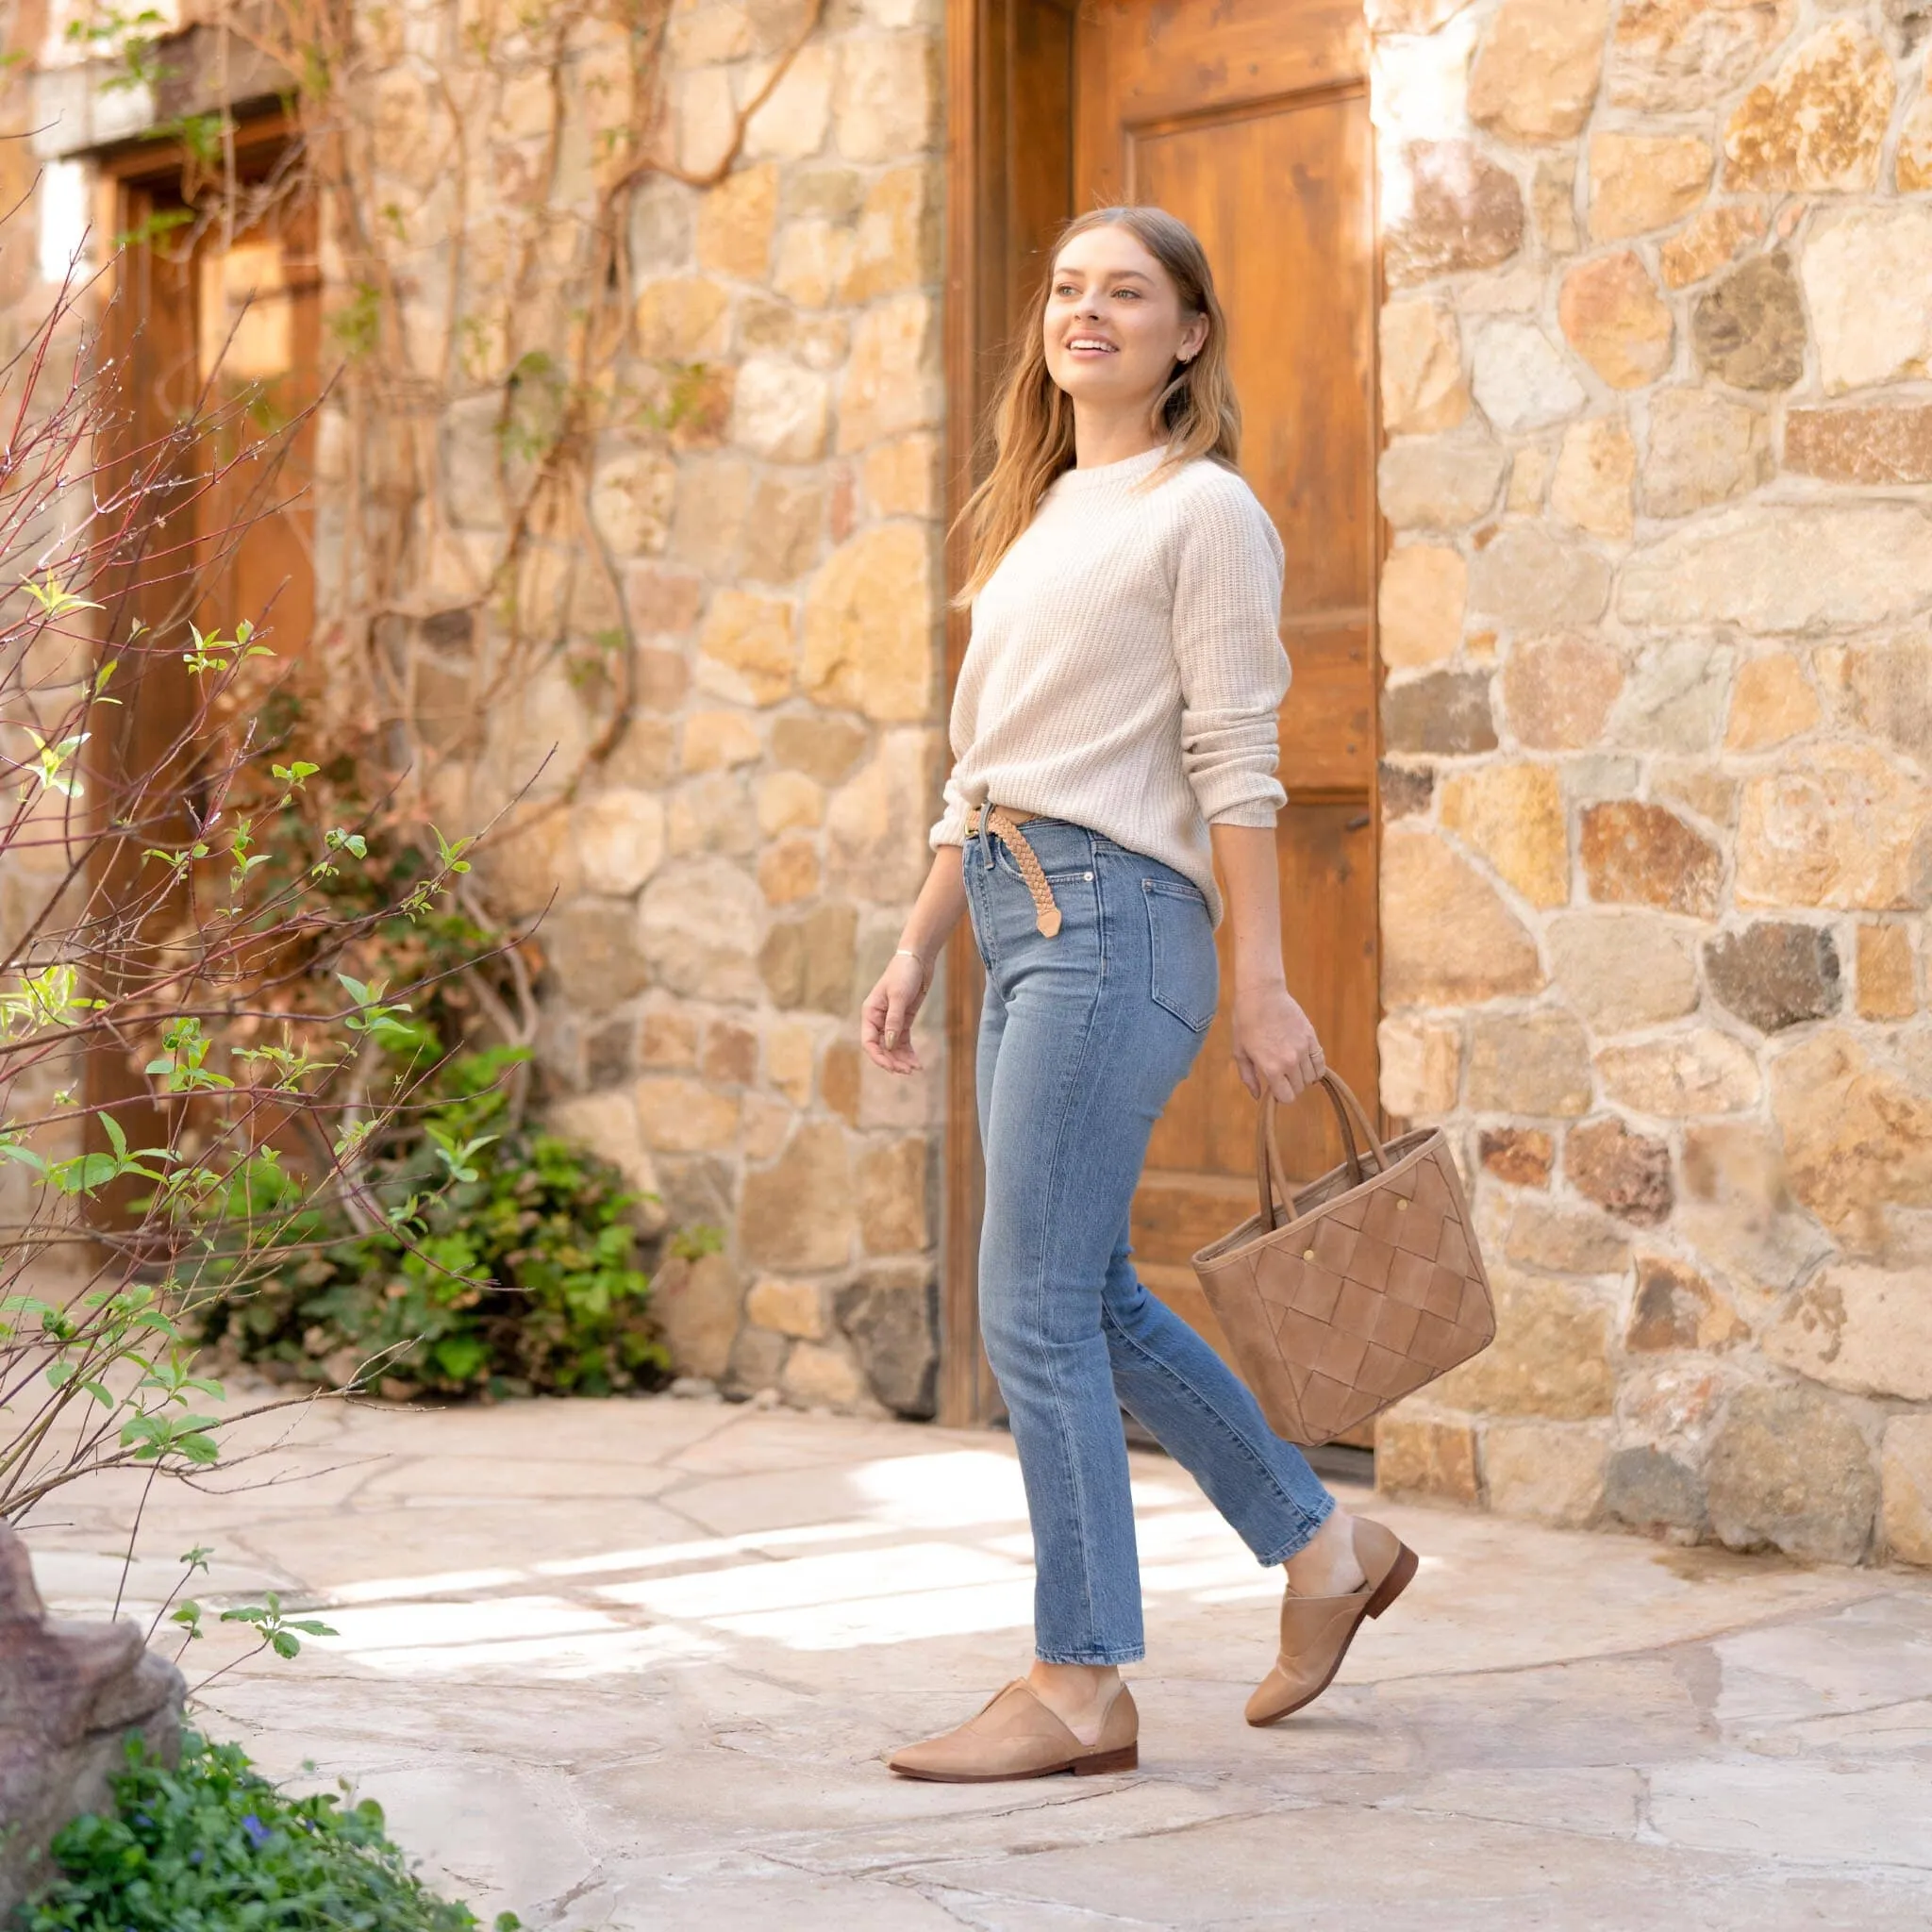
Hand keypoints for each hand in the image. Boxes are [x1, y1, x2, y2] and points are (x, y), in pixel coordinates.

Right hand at [861, 950, 929, 1074]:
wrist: (918, 959)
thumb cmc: (904, 973)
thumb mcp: (898, 996)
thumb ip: (893, 1021)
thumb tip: (888, 1044)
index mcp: (870, 1013)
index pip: (869, 1042)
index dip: (879, 1057)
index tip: (892, 1067)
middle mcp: (877, 1019)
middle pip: (881, 1048)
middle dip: (893, 1061)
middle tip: (907, 1071)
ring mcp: (890, 1021)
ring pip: (892, 1047)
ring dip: (901, 1059)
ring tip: (915, 1069)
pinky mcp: (903, 1020)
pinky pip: (903, 1041)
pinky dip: (908, 1052)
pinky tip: (917, 1062)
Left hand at [1230, 980, 1324, 1103]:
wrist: (1262, 995)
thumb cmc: (1245, 1022)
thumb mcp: (1240, 1052)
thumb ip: (1248, 1077)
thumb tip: (1258, 1097)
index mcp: (1271, 1068)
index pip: (1286, 1097)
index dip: (1280, 1095)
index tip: (1275, 1087)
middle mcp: (1291, 1062)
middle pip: (1299, 1088)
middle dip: (1290, 1086)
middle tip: (1281, 1075)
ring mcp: (1303, 1049)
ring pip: (1311, 1077)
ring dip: (1303, 1077)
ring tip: (1293, 1069)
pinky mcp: (1312, 1038)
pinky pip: (1321, 1062)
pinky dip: (1316, 1068)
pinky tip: (1308, 1065)